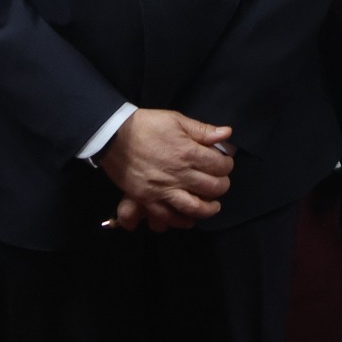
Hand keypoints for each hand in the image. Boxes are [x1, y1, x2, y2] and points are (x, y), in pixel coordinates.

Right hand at [100, 108, 233, 230]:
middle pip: (212, 187)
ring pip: (195, 207)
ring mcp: (163, 190)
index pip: (219, 165)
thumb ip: (203, 130)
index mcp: (188, 152)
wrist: (113, 136)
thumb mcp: (176, 120)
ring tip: (214, 206)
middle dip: (222, 185)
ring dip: (209, 209)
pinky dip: (181, 221)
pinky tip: (189, 219)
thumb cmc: (146, 125)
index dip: (227, 164)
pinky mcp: (148, 199)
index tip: (225, 163)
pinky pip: (168, 216)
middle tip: (221, 181)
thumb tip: (227, 133)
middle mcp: (179, 174)